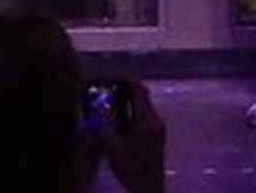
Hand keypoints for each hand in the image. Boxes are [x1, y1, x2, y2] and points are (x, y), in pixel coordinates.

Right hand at [98, 78, 166, 192]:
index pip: (138, 91)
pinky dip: (132, 112)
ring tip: (109, 101)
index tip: (113, 73)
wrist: (149, 187)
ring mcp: (158, 127)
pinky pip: (144, 115)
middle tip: (108, 86)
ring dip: (128, 101)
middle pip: (142, 96)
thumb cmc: (131, 169)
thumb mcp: (112, 147)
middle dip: (125, 89)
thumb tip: (97, 108)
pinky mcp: (157, 134)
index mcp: (146, 121)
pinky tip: (118, 119)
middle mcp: (156, 120)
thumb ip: (104, 126)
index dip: (126, 79)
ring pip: (143, 106)